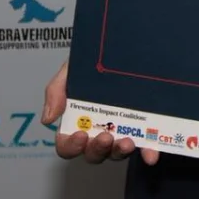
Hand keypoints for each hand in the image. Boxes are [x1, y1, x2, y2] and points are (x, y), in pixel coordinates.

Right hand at [43, 60, 158, 164]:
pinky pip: (145, 146)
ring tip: (126, 141)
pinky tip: (150, 154)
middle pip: (94, 153)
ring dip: (119, 152)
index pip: (68, 145)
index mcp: (78, 121)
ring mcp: (121, 131)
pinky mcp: (143, 128)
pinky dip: (147, 153)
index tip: (81, 135)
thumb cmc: (90, 62)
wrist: (123, 45)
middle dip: (98, 149)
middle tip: (105, 137)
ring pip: (117, 153)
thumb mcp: (70, 70)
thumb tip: (48, 119)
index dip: (71, 146)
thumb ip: (56, 91)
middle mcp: (98, 131)